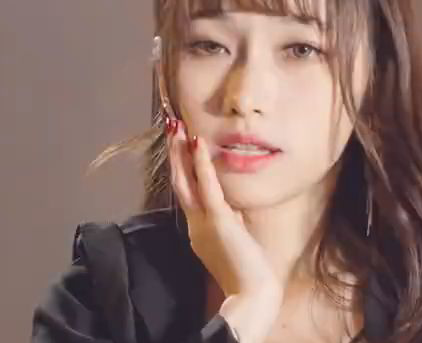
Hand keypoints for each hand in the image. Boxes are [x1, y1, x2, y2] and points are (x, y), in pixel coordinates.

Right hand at [166, 119, 282, 300]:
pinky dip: (201, 164)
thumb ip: (229, 222)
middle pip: (179, 182)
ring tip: (176, 128)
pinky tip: (197, 144)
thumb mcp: (234, 239)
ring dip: (180, 152)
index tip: (179, 144)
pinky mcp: (216, 219)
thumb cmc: (247, 270)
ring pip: (186, 181)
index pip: (186, 191)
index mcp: (198, 228)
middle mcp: (195, 222)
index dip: (181, 167)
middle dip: (174, 154)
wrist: (251, 293)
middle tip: (170, 126)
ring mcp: (202, 221)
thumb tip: (232, 209)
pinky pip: (207, 186)